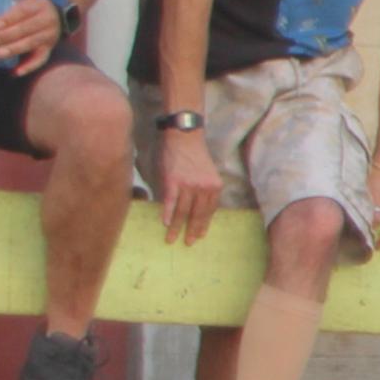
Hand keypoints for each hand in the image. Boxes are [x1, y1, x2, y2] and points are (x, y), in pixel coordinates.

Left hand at [0, 0, 63, 72]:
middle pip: (25, 28)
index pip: (22, 12)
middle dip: (7, 35)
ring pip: (31, 43)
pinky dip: (29, 66)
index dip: (8, 18)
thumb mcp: (13, 2)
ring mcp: (49, 35)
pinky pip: (40, 59)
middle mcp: (45, 20)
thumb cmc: (27, 7)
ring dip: (14, 49)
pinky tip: (16, 72)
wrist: (57, 12)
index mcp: (36, 5)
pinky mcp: (49, 48)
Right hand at [157, 132, 226, 246]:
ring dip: (177, 227)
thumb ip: (203, 190)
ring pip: (184, 211)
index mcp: (214, 186)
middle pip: (198, 214)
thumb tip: (194, 208)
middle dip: (192, 230)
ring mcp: (189, 184)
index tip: (200, 235)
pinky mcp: (173, 180)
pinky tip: (165, 223)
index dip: (204, 224)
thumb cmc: (193, 155)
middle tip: (188, 243)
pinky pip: (171, 201)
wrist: (184, 135)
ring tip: (171, 238)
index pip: (210, 210)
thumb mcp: (206, 173)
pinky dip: (168, 213)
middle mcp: (204, 187)